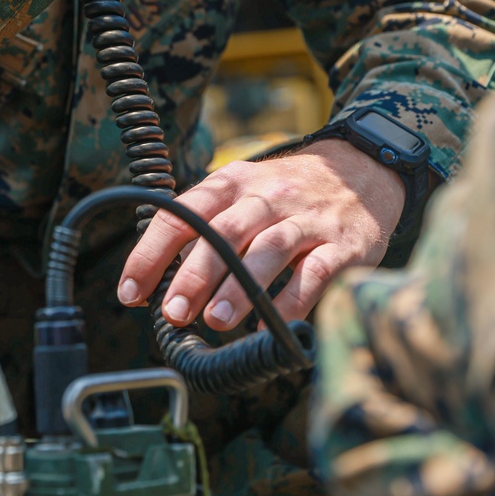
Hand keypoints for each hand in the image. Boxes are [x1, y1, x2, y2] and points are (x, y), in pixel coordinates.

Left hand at [117, 139, 403, 328]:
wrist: (363, 169)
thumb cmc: (290, 193)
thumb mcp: (244, 192)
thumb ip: (206, 229)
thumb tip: (160, 283)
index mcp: (233, 183)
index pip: (183, 213)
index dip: (152, 252)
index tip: (131, 291)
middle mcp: (267, 197)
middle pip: (225, 232)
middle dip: (195, 275)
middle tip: (173, 312)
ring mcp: (307, 219)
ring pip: (269, 249)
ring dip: (240, 287)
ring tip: (216, 321)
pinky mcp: (343, 244)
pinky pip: (316, 272)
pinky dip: (293, 301)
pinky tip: (270, 325)